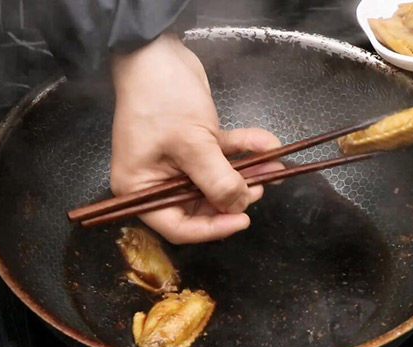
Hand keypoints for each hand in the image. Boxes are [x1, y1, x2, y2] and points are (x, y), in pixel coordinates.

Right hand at [110, 34, 283, 243]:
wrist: (157, 51)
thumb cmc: (162, 99)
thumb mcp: (193, 144)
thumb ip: (218, 180)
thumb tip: (239, 206)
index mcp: (141, 187)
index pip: (178, 226)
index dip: (212, 228)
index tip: (241, 220)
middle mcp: (156, 179)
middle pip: (199, 204)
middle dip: (231, 196)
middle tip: (257, 188)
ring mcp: (176, 161)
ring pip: (214, 179)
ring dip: (244, 172)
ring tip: (271, 167)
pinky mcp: (193, 141)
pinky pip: (220, 154)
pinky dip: (242, 149)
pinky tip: (267, 143)